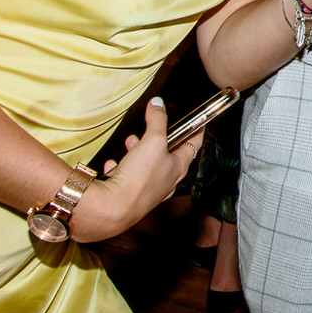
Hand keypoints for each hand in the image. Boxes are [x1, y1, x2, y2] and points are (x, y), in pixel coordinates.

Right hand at [67, 97, 199, 242]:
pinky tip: (113, 166)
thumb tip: (157, 104)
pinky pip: (127, 178)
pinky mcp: (131, 196)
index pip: (193, 144)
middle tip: (149, 131)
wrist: (113, 208)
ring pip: (146, 165)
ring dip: (137, 152)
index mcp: (178, 167)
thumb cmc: (139, 177)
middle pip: (167, 155)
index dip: (196, 130)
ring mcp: (149, 190)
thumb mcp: (152, 140)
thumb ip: (157, 120)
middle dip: (156, 139)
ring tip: (130, 143)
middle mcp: (166, 181)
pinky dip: (120, 169)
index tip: (198, 123)